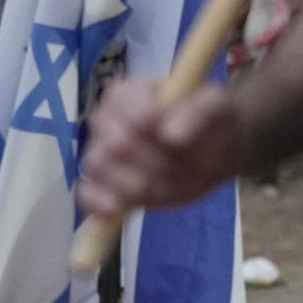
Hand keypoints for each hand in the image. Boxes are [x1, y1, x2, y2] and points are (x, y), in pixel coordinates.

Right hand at [77, 77, 247, 219]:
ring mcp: (103, 153)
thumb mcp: (216, 107)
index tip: (170, 137)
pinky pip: (86, 192)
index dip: (143, 121)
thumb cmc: (210, 123)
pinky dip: (98, 202)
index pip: (120, 103)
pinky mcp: (105, 184)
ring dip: (135, 183)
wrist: (213, 155)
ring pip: (99, 168)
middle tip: (178, 165)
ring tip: (165, 185)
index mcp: (129, 93)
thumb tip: (170, 136)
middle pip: (111, 143)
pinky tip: (117, 209)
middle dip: (150, 161)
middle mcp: (108, 120)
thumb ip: (197, 112)